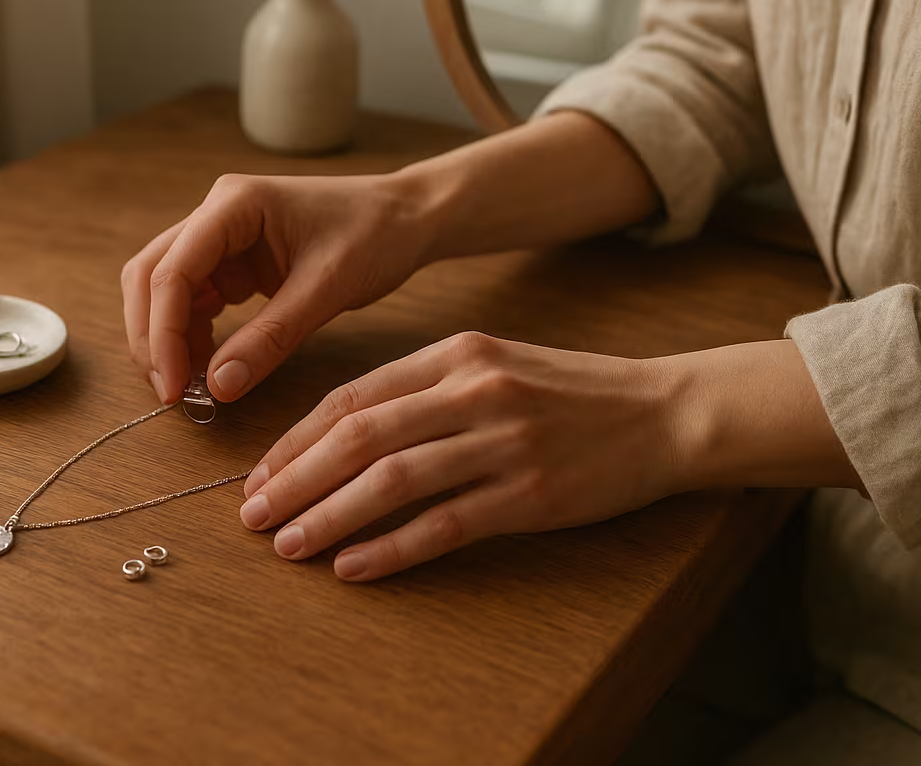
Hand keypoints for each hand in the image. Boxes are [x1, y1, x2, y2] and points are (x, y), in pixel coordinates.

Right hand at [121, 171, 434, 404]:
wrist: (408, 218)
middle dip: (151, 337)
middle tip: (169, 393)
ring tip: (189, 387)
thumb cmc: (376, 235)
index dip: (161, 333)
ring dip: (166, 337)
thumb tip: (217, 387)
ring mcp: (220, 236)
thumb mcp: (327, 289)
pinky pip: (193, 298)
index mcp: (234, 204)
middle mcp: (216, 213)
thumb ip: (270, 338)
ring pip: (163, 288)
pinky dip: (191, 334)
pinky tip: (209, 366)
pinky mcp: (232, 260)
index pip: (171, 271)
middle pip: (150, 276)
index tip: (173, 386)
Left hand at [238, 333, 853, 580]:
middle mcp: (473, 392)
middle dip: (295, 479)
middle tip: (253, 515)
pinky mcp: (531, 495)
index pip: (353, 397)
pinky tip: (353, 566)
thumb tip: (342, 430)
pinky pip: (445, 525)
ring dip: (329, 516)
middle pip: (360, 437)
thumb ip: (423, 386)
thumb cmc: (570, 392)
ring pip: (392, 482)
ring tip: (288, 545)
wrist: (667, 412)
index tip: (260, 474)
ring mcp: (503, 443)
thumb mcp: (493, 363)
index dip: (297, 439)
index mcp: (455, 354)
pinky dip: (391, 548)